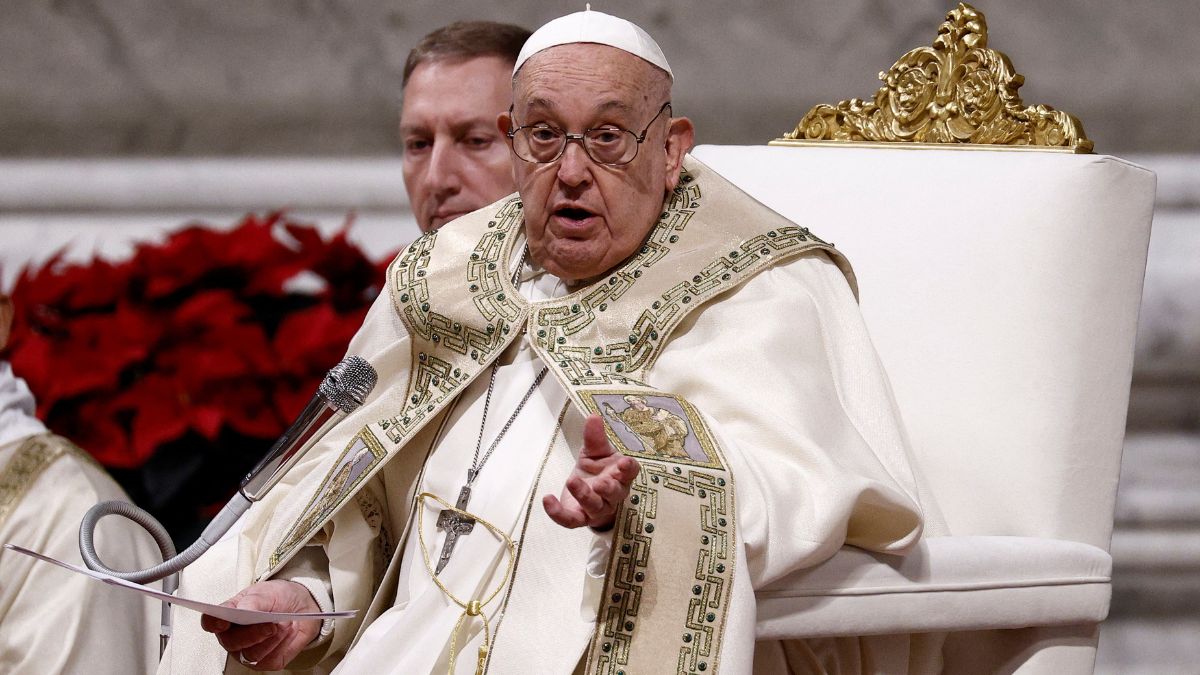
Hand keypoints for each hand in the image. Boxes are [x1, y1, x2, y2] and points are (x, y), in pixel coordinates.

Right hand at [200, 580, 321, 670]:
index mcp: (228, 616)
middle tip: (270, 623)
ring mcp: (248, 651)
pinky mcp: (266, 661)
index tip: (223, 621)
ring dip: (272, 639)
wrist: (300, 606)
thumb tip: (244, 609)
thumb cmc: (277, 598)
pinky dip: (282, 644)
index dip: (213, 622)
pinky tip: (289, 632)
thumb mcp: (267, 592)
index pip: (211, 622)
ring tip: (285, 624)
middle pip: (231, 643)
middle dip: (252, 634)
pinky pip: (270, 659)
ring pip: (252, 655)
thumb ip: (254, 601)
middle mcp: (234, 637)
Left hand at [544, 414, 639, 528]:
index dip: (628, 468)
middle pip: (614, 493)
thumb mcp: (595, 452)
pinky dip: (558, 513)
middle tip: (600, 482)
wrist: (587, 494)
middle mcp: (612, 494)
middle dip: (608, 488)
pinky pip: (570, 520)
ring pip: (594, 506)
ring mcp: (597, 508)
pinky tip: (547, 500)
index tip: (623, 462)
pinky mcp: (579, 518)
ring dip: (585, 496)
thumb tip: (593, 416)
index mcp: (620, 475)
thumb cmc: (597, 470)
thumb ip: (595, 437)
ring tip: (572, 482)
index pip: (630, 472)